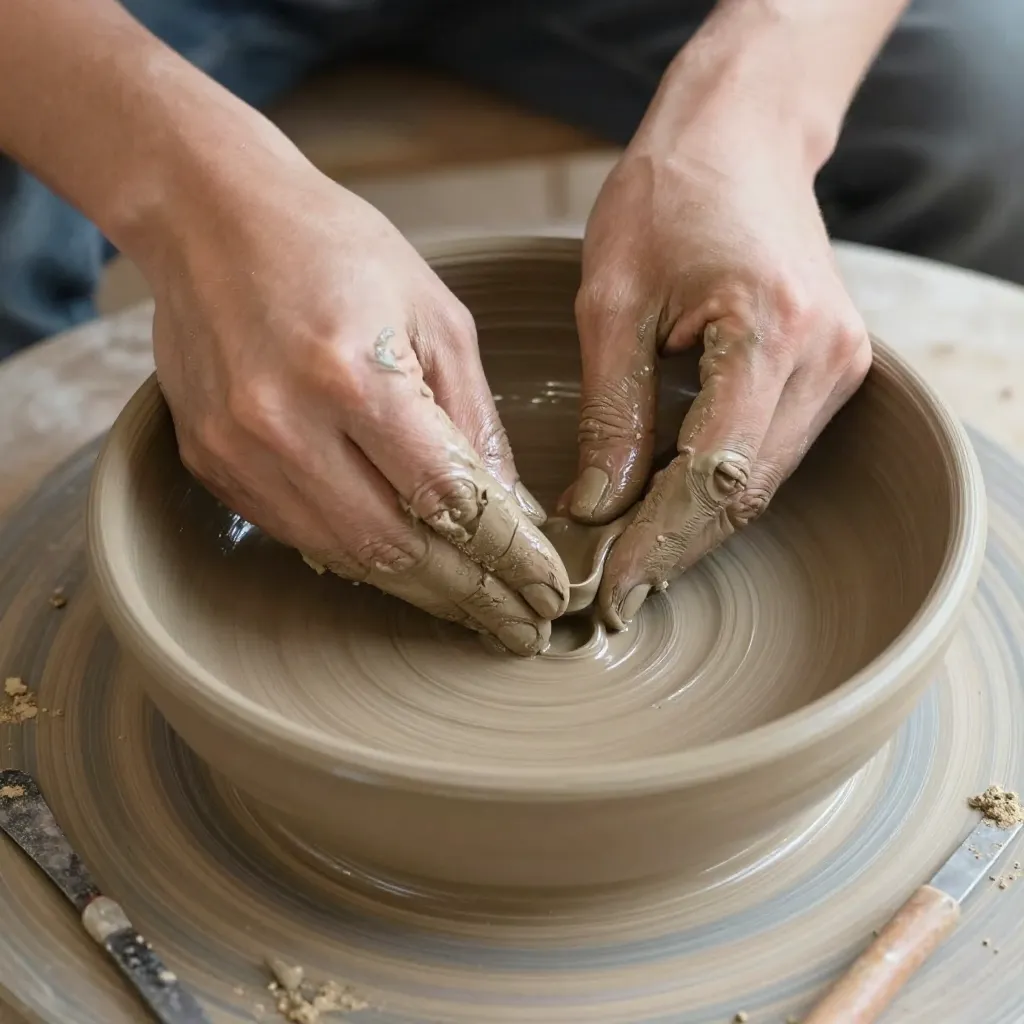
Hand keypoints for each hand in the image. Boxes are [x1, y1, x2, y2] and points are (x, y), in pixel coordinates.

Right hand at [147, 154, 568, 654]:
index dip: (508, 557)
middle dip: (472, 597)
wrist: (210, 216)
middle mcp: (286, 427)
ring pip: (348, 559)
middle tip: (522, 626)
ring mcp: (239, 454)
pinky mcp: (213, 466)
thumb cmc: (337, 249)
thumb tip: (514, 510)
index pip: (450, 500)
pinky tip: (409, 568)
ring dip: (421, 592)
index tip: (548, 590)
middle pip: (398, 551)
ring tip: (477, 610)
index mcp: (353, 376)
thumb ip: (475, 419)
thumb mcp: (435, 315)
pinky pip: (302, 538)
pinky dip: (363, 560)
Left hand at [564, 111, 870, 628]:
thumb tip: (596, 508)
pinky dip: (718, 491)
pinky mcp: (829, 367)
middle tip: (611, 594)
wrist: (738, 138)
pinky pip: (770, 453)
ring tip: (629, 564)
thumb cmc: (666, 198)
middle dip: (674, 549)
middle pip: (746, 492)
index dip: (657, 541)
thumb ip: (612, 414)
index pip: (713, 474)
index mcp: (771, 330)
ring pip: (762, 484)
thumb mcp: (611, 303)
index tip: (609, 589)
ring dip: (695, 529)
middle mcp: (825, 356)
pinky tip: (668, 512)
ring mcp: (839, 363)